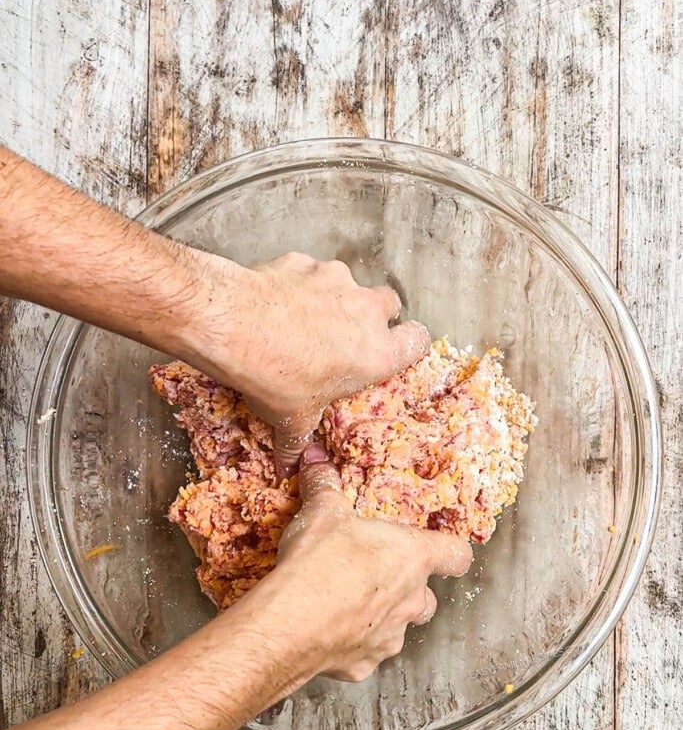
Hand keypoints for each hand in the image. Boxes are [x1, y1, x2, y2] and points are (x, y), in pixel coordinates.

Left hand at [180, 249, 430, 475]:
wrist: (233, 326)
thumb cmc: (275, 377)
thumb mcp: (290, 418)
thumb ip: (297, 441)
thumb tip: (289, 467)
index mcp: (376, 353)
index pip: (417, 341)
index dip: (407, 344)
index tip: (392, 350)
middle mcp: (365, 311)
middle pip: (389, 303)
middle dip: (372, 316)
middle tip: (345, 336)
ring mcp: (335, 280)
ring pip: (347, 284)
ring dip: (332, 299)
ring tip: (301, 320)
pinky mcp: (304, 262)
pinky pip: (308, 272)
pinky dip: (297, 284)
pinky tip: (274, 303)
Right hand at [275, 444, 472, 680]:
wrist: (292, 622)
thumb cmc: (319, 564)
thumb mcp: (321, 512)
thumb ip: (324, 485)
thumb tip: (316, 459)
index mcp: (413, 558)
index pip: (456, 554)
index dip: (449, 551)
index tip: (440, 548)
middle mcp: (412, 601)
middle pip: (427, 598)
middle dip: (406, 589)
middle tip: (373, 576)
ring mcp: (391, 636)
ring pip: (398, 627)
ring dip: (380, 617)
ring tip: (346, 604)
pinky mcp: (364, 664)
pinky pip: (366, 653)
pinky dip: (351, 644)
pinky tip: (327, 630)